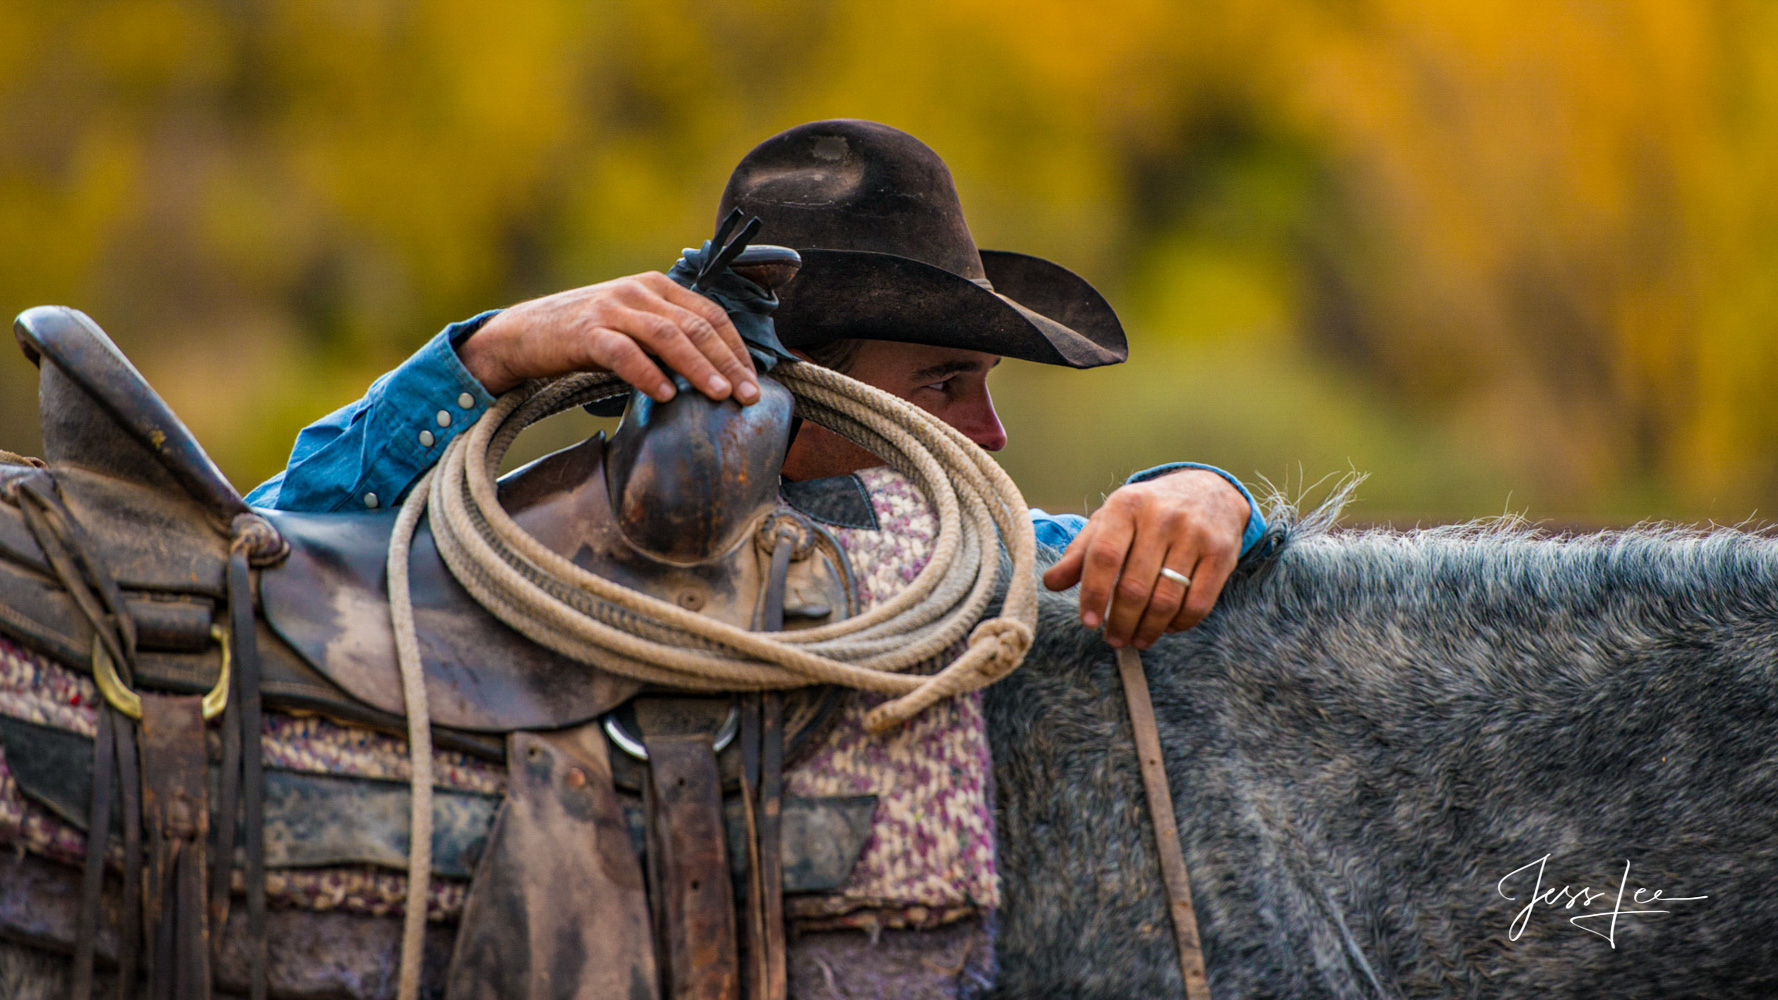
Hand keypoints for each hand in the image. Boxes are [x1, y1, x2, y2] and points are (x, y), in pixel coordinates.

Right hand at [457, 272, 759, 402]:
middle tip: (749, 395)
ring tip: (719, 396)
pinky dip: (648, 374)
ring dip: (698, 367)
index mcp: (657, 287)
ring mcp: (612, 308)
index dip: (737, 349)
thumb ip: (669, 339)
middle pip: (696, 326)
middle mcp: (638, 291)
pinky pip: (624, 353)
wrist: (525, 333)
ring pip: (667, 336)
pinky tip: (666, 395)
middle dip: (728, 363)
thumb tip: (717, 373)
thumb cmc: (586, 336)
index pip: (711, 315)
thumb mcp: (634, 326)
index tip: (755, 381)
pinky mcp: (586, 332)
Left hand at [1041, 470, 1249, 648]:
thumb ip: (1081, 552)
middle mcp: (1161, 516)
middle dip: (1120, 621)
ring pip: (1166, 599)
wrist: (1209, 491)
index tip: (1089, 623)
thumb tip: (1050, 583)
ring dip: (1148, 629)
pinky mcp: (1221, 553)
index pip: (1104, 556)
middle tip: (1113, 639)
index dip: (1093, 594)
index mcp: (1126, 506)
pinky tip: (1167, 628)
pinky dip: (1180, 624)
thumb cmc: (1148, 512)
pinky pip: (1198, 603)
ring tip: (1136, 639)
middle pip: (1134, 585)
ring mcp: (1194, 534)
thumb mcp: (1110, 520)